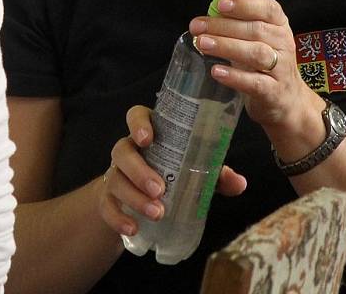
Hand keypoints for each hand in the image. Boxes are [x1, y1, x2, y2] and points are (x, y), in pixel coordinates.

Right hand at [98, 105, 246, 237]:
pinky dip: (118, 218)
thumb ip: (217, 174)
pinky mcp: (107, 198)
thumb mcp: (196, 171)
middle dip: (140, 170)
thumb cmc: (174, 174)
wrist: (142, 199)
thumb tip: (240, 183)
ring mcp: (114, 173)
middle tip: (161, 189)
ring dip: (134, 196)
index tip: (148, 138)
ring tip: (157, 213)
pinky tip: (133, 228)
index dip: (139, 123)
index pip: (136, 115)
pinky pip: (106, 205)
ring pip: (115, 179)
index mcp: (150, 133)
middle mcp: (128, 149)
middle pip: (123, 150)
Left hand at [188, 0, 316, 134]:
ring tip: (203, 44)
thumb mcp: (259, 40)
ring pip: (256, 54)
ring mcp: (280, 69)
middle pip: (256, 30)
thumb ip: (239, 26)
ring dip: (227, 46)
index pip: (268, 8)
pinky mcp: (273, 92)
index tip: (221, 4)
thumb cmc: (265, 64)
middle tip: (198, 27)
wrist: (286, 100)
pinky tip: (216, 71)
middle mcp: (283, 44)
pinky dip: (234, 76)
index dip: (245, 4)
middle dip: (224, 26)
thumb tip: (206, 18)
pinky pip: (254, 83)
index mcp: (279, 25)